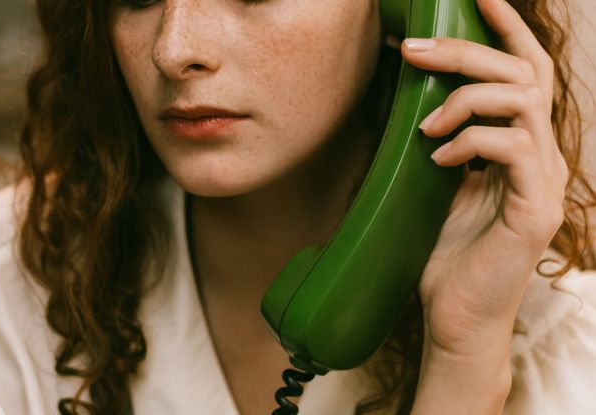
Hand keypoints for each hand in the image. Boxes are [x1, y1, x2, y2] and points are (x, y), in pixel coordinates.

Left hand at [402, 0, 567, 359]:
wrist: (455, 317)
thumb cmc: (443, 254)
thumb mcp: (436, 185)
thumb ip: (439, 143)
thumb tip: (408, 100)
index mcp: (520, 147)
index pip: (524, 72)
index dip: (505, 29)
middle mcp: (541, 156)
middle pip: (522, 73)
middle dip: (467, 50)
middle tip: (414, 48)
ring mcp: (544, 181)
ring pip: (522, 101)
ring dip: (465, 98)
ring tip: (425, 123)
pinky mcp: (536, 208)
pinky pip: (513, 147)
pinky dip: (471, 140)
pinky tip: (439, 158)